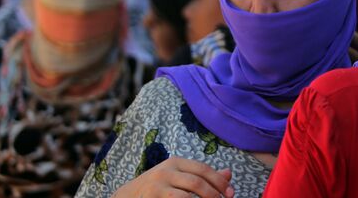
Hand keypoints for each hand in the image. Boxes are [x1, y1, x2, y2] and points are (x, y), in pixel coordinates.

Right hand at [112, 157, 234, 197]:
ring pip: (185, 197)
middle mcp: (165, 171)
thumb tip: (228, 174)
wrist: (126, 196)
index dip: (219, 182)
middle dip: (214, 194)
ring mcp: (157, 187)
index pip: (203, 169)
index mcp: (175, 162)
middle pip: (196, 182)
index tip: (231, 193)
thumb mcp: (178, 176)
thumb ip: (202, 175)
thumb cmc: (158, 187)